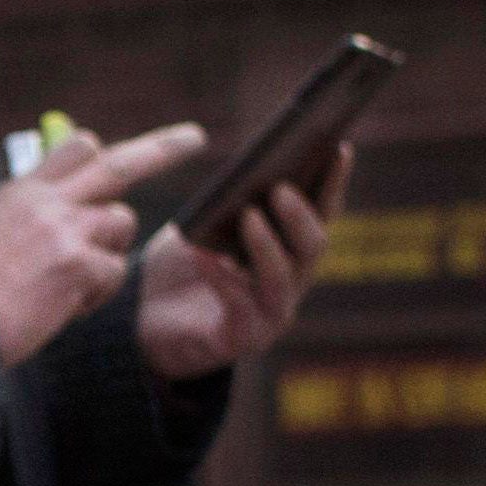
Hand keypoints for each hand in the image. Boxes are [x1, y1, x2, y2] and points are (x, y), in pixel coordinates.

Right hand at [0, 133, 151, 364]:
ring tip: (68, 282)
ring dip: (107, 253)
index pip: (78, 149)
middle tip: (195, 137)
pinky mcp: (77, 264)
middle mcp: (48, 201)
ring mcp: (66, 230)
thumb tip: (57, 199)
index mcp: (24, 190)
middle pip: (119, 163)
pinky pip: (115, 271)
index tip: (122, 156)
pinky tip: (62, 307)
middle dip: (163, 148)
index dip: (101, 153)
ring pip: (121, 224)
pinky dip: (96, 292)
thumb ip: (26, 209)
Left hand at [134, 144, 348, 376]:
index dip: (333, 183)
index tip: (338, 148)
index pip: (322, 213)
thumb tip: (246, 174)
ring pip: (281, 278)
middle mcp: (291, 280)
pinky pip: (238, 305)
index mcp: (290, 248)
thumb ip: (229, 203)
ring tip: (248, 216)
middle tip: (280, 187)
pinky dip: (223, 277)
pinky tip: (206, 255)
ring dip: (266, 245)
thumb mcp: (205, 224)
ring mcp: (271, 313)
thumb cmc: (182, 264)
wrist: (146, 320)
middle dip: (300, 215)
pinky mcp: (243, 338)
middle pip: (313, 246)